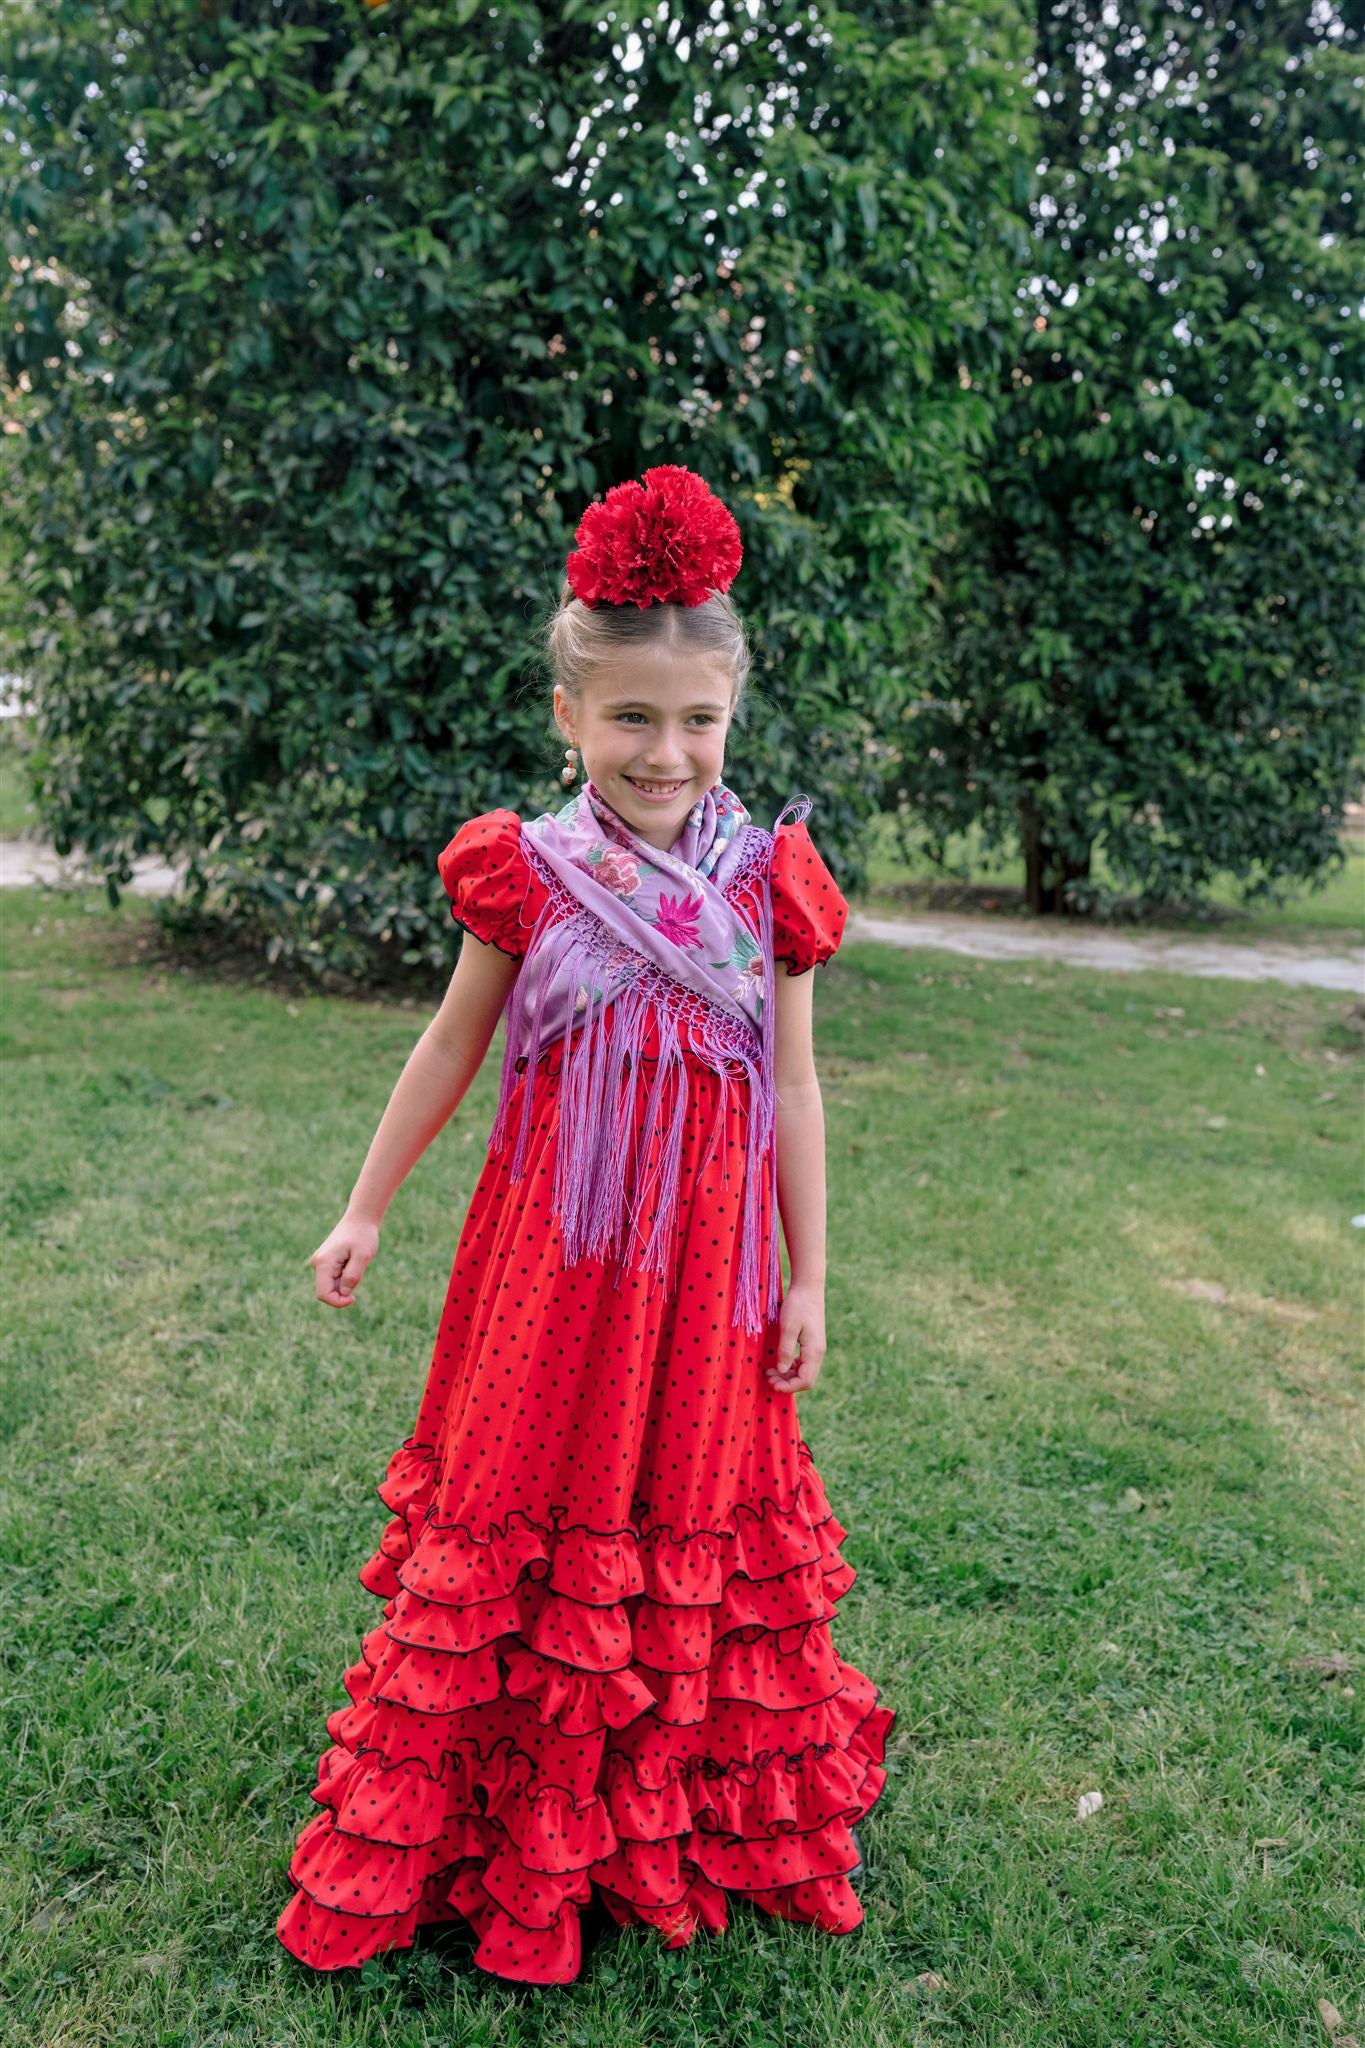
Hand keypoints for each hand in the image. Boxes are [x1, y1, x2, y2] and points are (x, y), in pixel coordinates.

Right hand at [307, 1211, 379, 1307]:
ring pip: (331, 1285)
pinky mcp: (326, 1262)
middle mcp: (318, 1263)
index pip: (323, 1294)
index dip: (338, 1302)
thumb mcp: (363, 1256)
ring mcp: (320, 1263)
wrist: (360, 1219)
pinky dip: (345, 1277)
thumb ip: (352, 1276)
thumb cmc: (363, 1235)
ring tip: (356, 1264)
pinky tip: (353, 1263)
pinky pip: (334, 1278)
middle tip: (359, 1275)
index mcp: (324, 1263)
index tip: (354, 1298)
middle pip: (327, 1291)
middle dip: (343, 1292)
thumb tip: (343, 1293)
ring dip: (346, 1283)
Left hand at [765, 1279, 825, 1393]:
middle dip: (787, 1383)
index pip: (805, 1380)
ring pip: (804, 1372)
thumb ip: (785, 1350)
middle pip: (806, 1379)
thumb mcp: (787, 1327)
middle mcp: (818, 1353)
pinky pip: (803, 1363)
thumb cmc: (797, 1305)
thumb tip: (781, 1371)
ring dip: (788, 1376)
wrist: (808, 1288)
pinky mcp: (812, 1343)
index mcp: (814, 1351)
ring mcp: (816, 1348)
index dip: (789, 1387)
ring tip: (770, 1372)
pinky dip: (791, 1367)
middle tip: (768, 1378)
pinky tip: (779, 1363)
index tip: (772, 1384)